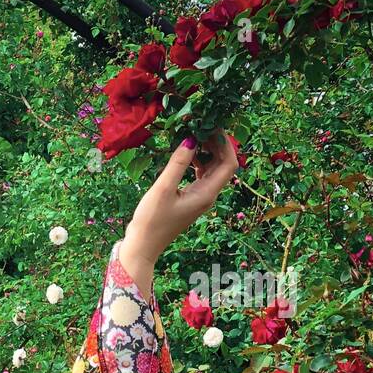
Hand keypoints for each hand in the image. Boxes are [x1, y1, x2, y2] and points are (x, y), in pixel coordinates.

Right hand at [118, 130, 239, 286]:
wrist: (142, 246)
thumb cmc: (151, 221)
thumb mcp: (163, 189)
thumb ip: (178, 163)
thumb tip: (191, 138)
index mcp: (207, 194)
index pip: (229, 163)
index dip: (225, 143)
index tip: (212, 127)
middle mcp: (208, 195)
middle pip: (223, 165)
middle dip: (217, 144)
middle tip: (202, 127)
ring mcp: (199, 197)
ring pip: (212, 169)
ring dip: (207, 152)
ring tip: (194, 136)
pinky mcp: (189, 198)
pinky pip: (201, 175)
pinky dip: (197, 162)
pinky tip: (185, 154)